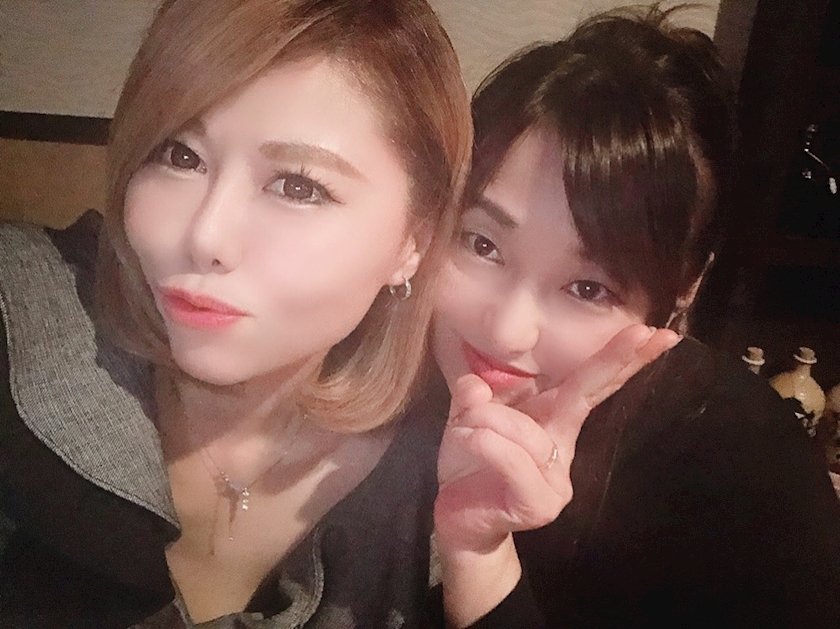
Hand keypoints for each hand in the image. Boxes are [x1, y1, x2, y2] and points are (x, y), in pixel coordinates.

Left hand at [434, 324, 679, 625]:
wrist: (457, 520)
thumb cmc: (469, 464)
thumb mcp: (467, 420)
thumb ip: (473, 397)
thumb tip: (476, 387)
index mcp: (552, 420)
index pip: (589, 383)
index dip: (621, 358)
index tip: (657, 333)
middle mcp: (563, 447)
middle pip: (587, 395)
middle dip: (616, 361)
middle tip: (650, 333)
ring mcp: (557, 479)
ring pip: (523, 429)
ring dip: (482, 422)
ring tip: (464, 433)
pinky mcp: (540, 503)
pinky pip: (511, 458)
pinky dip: (484, 443)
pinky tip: (469, 441)